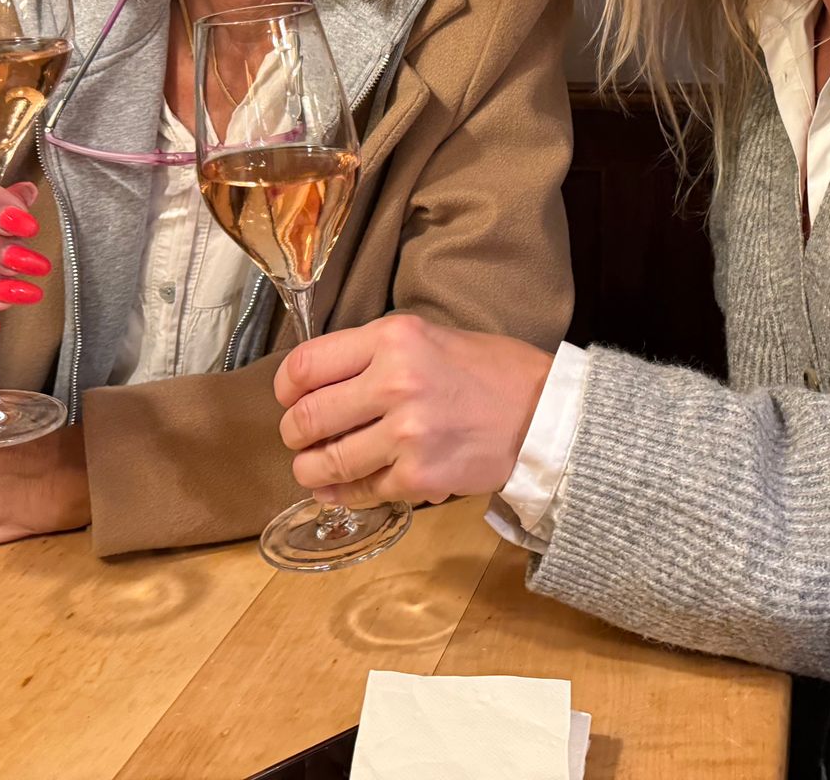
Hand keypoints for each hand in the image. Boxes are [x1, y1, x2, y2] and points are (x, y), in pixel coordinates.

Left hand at [274, 313, 554, 509]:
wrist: (544, 414)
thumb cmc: (489, 371)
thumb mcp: (428, 337)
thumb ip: (374, 353)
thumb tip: (317, 382)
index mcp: (394, 338)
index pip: (305, 365)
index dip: (285, 388)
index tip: (291, 398)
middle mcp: (395, 382)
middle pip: (305, 418)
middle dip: (294, 434)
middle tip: (302, 437)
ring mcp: (407, 434)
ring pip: (324, 461)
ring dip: (311, 469)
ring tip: (316, 468)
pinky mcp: (419, 477)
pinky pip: (360, 490)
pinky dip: (344, 493)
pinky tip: (343, 487)